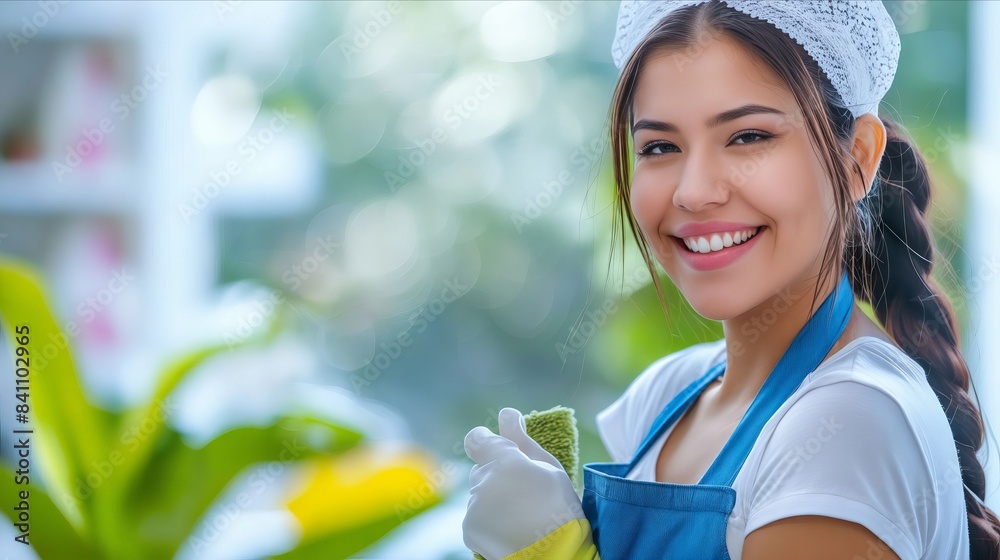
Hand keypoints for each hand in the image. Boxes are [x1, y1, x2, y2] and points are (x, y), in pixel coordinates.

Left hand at [463, 408, 584, 559]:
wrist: (553, 556)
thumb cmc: (560, 510)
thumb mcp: (550, 469)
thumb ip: (522, 440)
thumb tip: (506, 414)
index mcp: (504, 461)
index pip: (477, 439)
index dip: (485, 441)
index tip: (500, 449)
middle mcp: (483, 482)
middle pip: (481, 469)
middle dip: (496, 475)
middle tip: (524, 491)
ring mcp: (473, 507)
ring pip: (478, 493)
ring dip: (493, 498)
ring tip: (521, 514)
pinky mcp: (469, 528)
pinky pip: (475, 515)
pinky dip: (488, 519)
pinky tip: (510, 527)